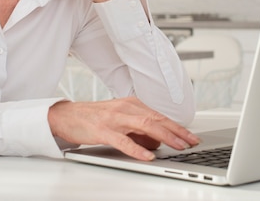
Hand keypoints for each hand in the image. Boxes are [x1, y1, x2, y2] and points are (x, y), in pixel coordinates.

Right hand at [48, 97, 199, 160]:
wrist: (67, 115)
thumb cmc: (95, 118)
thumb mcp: (121, 119)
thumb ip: (139, 128)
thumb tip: (157, 142)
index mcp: (132, 104)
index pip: (160, 116)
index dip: (178, 127)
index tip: (191, 137)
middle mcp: (126, 109)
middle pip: (157, 119)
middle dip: (177, 132)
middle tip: (191, 142)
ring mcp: (115, 119)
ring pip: (145, 126)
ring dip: (164, 137)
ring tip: (177, 146)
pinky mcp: (103, 130)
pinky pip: (123, 141)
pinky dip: (137, 149)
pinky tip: (147, 156)